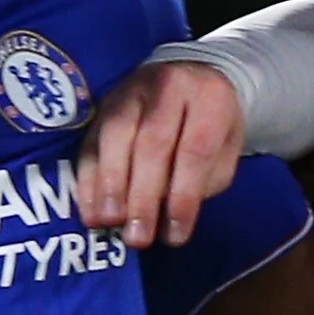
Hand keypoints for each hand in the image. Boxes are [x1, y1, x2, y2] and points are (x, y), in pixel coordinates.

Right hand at [82, 56, 245, 252]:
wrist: (188, 78)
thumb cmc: (210, 126)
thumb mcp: (224, 152)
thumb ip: (203, 182)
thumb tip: (167, 218)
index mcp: (209, 96)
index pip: (195, 149)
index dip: (183, 196)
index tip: (175, 235)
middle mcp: (168, 85)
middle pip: (152, 141)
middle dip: (143, 194)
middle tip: (138, 236)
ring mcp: (130, 91)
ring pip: (115, 135)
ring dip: (110, 184)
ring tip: (109, 222)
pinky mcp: (102, 105)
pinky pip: (91, 141)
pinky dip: (89, 178)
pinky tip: (91, 210)